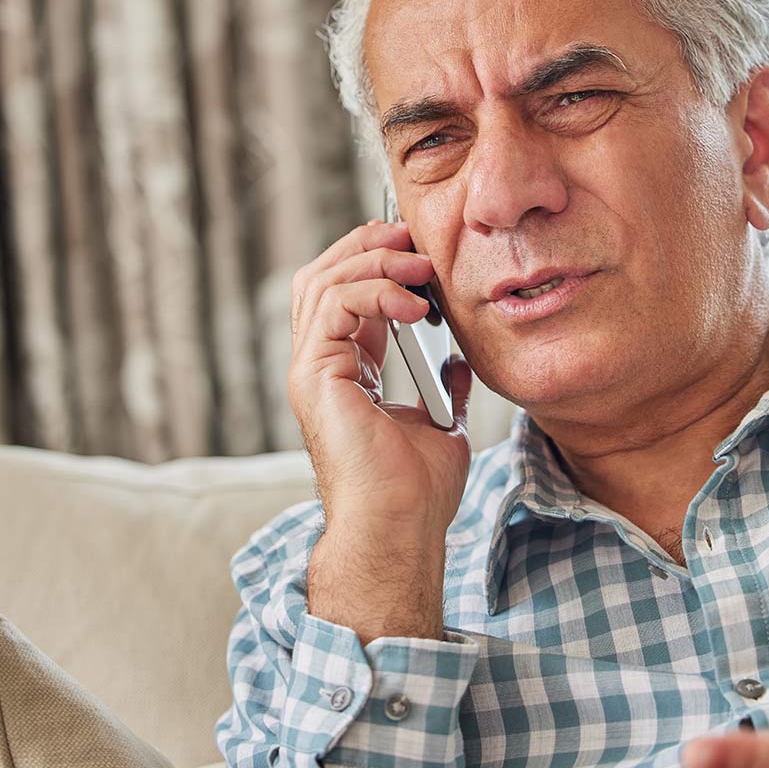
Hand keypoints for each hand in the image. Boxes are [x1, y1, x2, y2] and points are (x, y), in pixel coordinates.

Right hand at [288, 219, 473, 640]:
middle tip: (413, 238)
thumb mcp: (440, 424)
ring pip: (321, 282)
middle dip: (368, 245)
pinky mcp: (314, 376)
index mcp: (344, 374)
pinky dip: (375, 290)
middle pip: (322, 276)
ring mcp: (310, 370)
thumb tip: (458, 359)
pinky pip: (335, 305)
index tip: (421, 252)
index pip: (344, 295)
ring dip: (374, 260)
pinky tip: (413, 303)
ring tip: (419, 265)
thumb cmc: (417, 493)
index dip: (376, 261)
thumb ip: (443, 386)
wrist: (400, 529)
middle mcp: (318, 367)